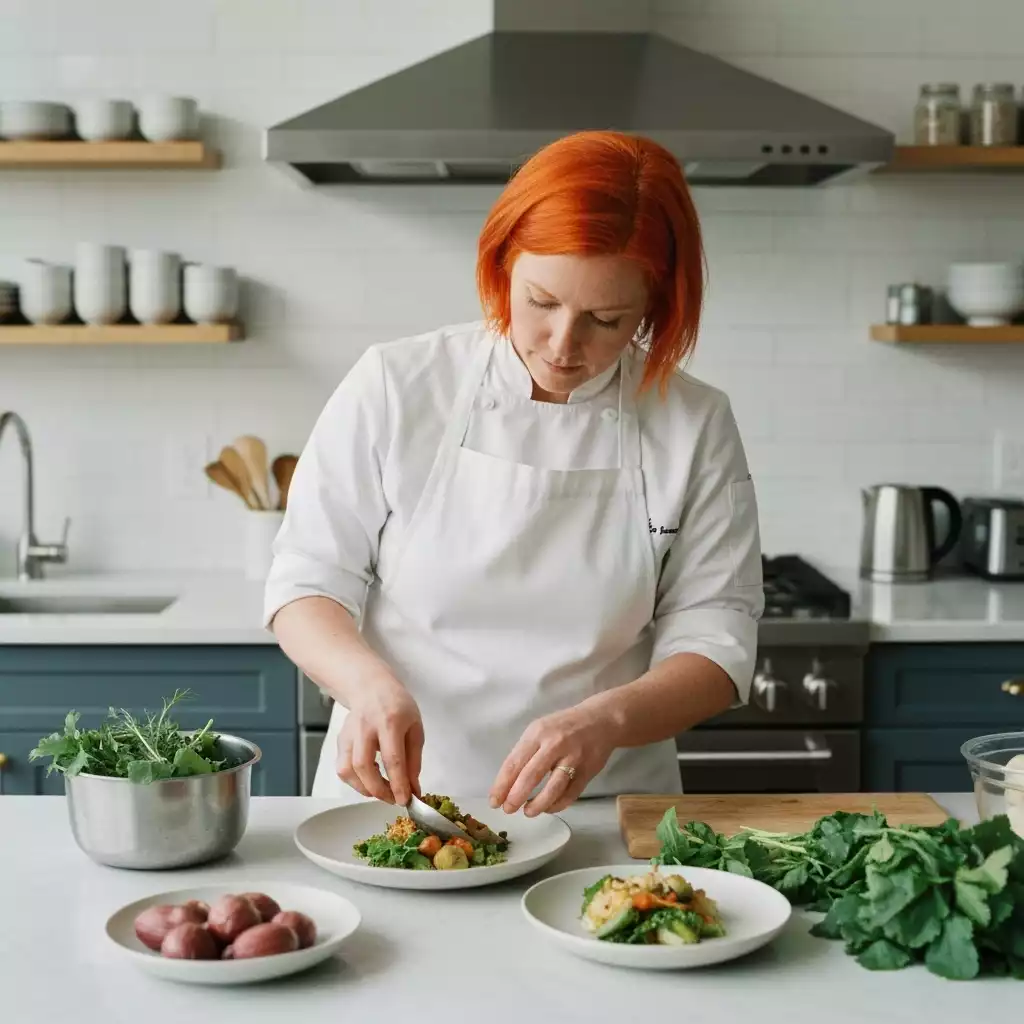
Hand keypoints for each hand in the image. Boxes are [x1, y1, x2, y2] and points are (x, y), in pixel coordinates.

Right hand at [335, 676, 423, 805]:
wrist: (371, 687)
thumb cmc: (398, 707)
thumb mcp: (415, 728)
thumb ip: (414, 760)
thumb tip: (414, 789)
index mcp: (390, 722)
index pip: (392, 759)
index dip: (398, 784)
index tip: (405, 801)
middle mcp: (366, 728)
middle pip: (364, 766)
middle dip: (379, 790)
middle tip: (393, 799)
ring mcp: (349, 734)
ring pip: (348, 770)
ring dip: (365, 789)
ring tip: (382, 791)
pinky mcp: (340, 740)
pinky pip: (342, 768)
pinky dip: (354, 781)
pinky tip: (369, 780)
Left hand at [489, 704, 615, 816]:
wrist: (601, 720)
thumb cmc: (563, 726)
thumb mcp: (540, 729)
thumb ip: (525, 752)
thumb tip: (508, 783)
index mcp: (538, 733)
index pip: (515, 762)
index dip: (502, 784)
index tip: (494, 801)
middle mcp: (555, 745)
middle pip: (531, 775)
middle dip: (516, 796)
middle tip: (508, 809)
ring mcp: (573, 759)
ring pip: (553, 788)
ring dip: (537, 805)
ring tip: (528, 812)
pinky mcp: (587, 771)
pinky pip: (570, 794)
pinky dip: (557, 805)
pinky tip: (548, 808)